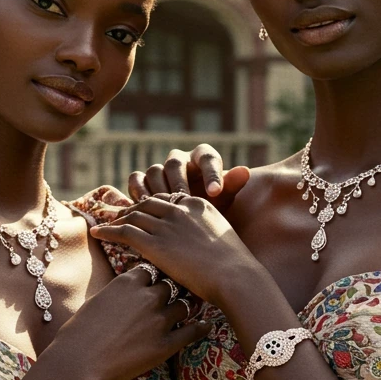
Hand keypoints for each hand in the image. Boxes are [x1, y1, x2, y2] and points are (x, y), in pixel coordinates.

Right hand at [44, 268, 210, 379]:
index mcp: (128, 282)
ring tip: (194, 305)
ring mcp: (159, 320)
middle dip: (173, 288)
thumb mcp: (97, 300)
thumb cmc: (78, 332)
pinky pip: (192, 331)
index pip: (151, 269)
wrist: (77, 361)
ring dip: (187, 305)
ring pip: (184, 305)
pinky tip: (206, 325)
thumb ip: (118, 292)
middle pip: (170, 284)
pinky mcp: (166, 345)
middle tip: (181, 288)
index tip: (158, 277)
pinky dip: (201, 327)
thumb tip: (125, 292)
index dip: (155, 274)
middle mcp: (147, 296)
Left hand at [90, 194, 260, 307]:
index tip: (142, 212)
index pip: (167, 199)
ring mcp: (166, 225)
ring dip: (116, 219)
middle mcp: (179, 210)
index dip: (151, 206)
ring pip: (132, 215)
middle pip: (147, 204)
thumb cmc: (235, 268)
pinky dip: (107, 230)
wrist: (236, 277)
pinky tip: (97, 234)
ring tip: (105, 224)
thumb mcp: (225, 239)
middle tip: (118, 216)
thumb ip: (209, 235)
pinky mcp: (154, 243)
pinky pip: (123, 231)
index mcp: (198, 205)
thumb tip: (202, 246)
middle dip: (131, 209)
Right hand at [128, 143, 249, 214]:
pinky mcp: (143, 180)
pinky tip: (144, 208)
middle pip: (175, 163)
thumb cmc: (211, 206)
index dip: (210, 174)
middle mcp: (180, 159)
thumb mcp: (224, 198)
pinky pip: (136, 179)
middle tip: (184, 199)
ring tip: (163, 208)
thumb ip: (232, 185)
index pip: (207, 158)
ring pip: (154, 170)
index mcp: (203, 158)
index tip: (215, 193)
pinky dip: (139, 191)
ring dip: (158, 189)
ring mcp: (160, 169)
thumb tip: (244, 171)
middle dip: (179, 182)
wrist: (191, 221)